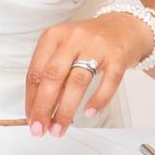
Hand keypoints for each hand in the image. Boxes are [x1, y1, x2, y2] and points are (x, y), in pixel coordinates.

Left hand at [24, 12, 153, 135]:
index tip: (30, 118)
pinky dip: (98, 100)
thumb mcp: (64, 49)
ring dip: (65, 110)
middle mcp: (73, 39)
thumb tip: (39, 107)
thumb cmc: (89, 42)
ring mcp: (96, 46)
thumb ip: (51, 73)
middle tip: (40, 128)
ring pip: (77, 82)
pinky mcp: (118, 56)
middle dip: (44, 107)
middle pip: (52, 77)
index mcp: (54, 36)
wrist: (124, 26)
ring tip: (59, 127)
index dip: (31, 99)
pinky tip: (89, 113)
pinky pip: (108, 82)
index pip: (35, 71)